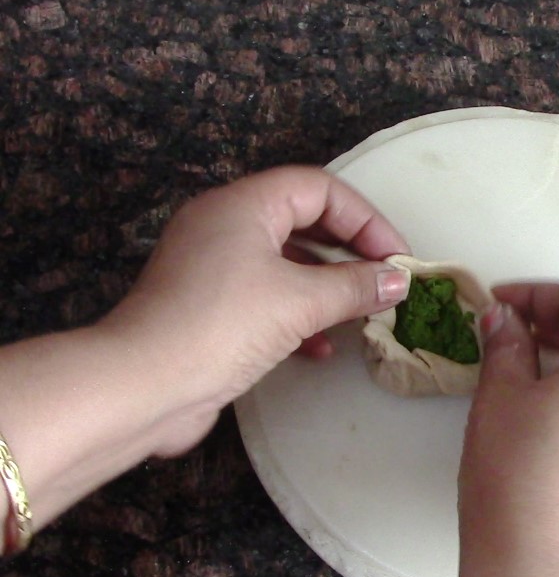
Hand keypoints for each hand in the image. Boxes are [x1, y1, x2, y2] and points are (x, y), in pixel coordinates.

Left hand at [102, 166, 409, 455]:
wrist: (142, 388)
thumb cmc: (222, 326)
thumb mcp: (299, 302)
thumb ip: (355, 286)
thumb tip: (398, 281)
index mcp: (243, 205)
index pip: (319, 188)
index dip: (365, 218)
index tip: (396, 257)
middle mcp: (224, 225)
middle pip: (303, 220)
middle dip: (349, 251)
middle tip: (384, 280)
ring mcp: (212, 267)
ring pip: (285, 261)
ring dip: (327, 285)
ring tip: (361, 312)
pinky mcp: (208, 306)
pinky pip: (265, 295)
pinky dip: (298, 313)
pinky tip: (320, 347)